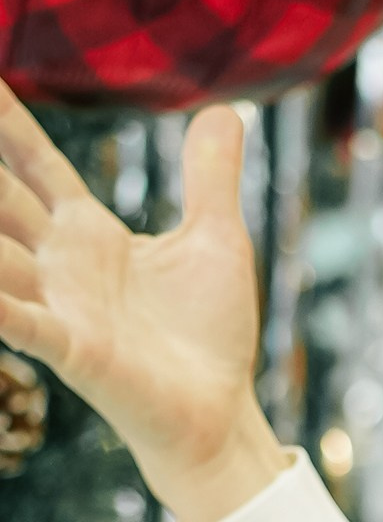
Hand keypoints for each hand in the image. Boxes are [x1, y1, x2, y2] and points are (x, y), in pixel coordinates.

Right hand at [0, 85, 285, 521]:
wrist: (219, 412)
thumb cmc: (209, 334)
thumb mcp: (216, 240)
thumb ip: (210, 177)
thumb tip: (222, 110)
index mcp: (88, 231)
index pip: (34, 162)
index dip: (6, 121)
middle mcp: (61, 263)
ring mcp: (60, 305)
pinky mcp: (72, 350)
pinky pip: (20, 322)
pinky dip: (0, 306)